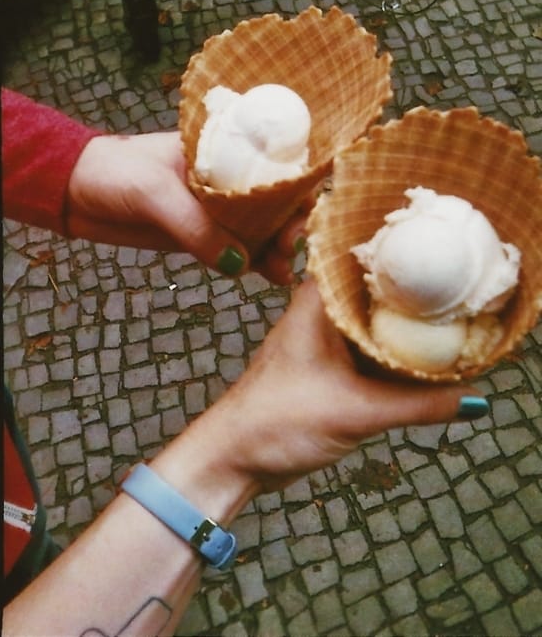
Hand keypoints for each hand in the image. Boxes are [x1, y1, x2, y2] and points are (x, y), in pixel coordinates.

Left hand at [67, 131, 306, 283]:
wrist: (73, 191)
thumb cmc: (114, 172)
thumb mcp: (155, 193)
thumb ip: (194, 226)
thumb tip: (239, 264)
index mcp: (220, 146)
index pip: (274, 162)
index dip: (296, 187)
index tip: (302, 214)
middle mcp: (223, 175)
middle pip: (273, 200)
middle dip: (289, 225)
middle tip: (289, 249)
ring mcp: (211, 206)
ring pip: (258, 228)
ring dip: (275, 249)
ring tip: (281, 271)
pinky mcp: (197, 233)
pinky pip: (234, 248)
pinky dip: (253, 262)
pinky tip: (269, 276)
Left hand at [156, 280, 482, 509]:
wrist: (233, 457)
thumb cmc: (275, 422)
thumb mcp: (357, 412)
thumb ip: (418, 405)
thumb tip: (474, 399)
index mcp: (315, 305)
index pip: (359, 258)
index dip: (399, 252)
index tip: (439, 250)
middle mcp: (317, 316)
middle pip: (374, 292)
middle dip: (414, 293)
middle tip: (462, 290)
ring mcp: (322, 344)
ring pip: (374, 325)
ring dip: (407, 328)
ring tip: (456, 322)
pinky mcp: (327, 373)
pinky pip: (370, 354)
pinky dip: (396, 356)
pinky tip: (428, 361)